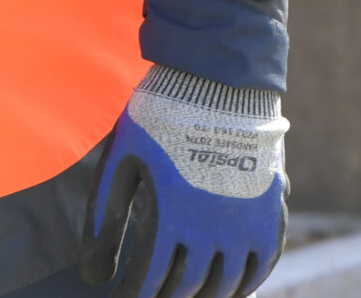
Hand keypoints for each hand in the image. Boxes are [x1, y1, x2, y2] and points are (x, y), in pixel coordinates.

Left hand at [79, 65, 287, 297]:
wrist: (215, 85)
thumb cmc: (158, 120)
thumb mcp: (121, 161)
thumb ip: (104, 216)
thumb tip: (92, 271)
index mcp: (168, 218)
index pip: (147, 279)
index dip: (133, 294)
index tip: (122, 296)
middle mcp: (209, 231)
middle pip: (186, 288)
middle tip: (152, 297)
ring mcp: (243, 225)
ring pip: (225, 285)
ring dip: (203, 297)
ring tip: (185, 296)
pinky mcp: (269, 214)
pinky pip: (260, 265)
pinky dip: (245, 284)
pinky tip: (230, 288)